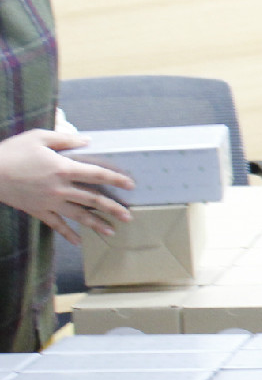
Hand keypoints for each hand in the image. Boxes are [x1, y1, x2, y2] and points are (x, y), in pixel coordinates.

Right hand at [0, 130, 135, 244]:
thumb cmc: (13, 152)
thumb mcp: (40, 137)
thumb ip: (66, 139)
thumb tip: (88, 140)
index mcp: (63, 168)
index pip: (96, 174)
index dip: (115, 179)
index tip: (131, 185)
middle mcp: (60, 188)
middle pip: (92, 199)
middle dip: (112, 208)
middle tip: (128, 216)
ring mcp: (49, 202)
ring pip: (78, 215)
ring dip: (96, 223)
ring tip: (111, 231)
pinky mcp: (37, 211)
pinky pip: (56, 225)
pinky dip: (68, 234)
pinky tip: (79, 242)